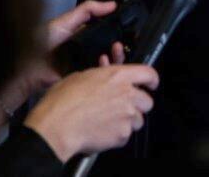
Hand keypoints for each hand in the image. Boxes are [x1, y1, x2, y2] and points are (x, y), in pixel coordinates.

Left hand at [1, 0, 121, 113]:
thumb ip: (87, 10)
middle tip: (119, 45)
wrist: (29, 68)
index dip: (118, 33)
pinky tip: (103, 63)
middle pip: (111, 51)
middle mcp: (88, 51)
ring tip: (114, 52)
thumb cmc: (41, 43)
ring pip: (109, 64)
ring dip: (115, 58)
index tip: (127, 29)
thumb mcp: (65, 21)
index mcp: (85, 37)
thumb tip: (111, 4)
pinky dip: (106, 70)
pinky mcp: (85, 79)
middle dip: (119, 49)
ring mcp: (87, 66)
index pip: (108, 35)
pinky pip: (100, 76)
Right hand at [24, 60, 159, 160]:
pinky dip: (117, 135)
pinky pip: (126, 136)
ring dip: (128, 121)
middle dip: (137, 104)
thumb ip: (101, 74)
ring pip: (138, 120)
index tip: (150, 84)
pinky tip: (102, 132)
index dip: (151, 79)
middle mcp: (127, 95)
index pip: (148, 73)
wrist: (57, 126)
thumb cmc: (63, 101)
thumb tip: (105, 71)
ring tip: (108, 121)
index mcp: (119, 76)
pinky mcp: (122, 135)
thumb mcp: (82, 76)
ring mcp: (127, 116)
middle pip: (147, 101)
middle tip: (123, 106)